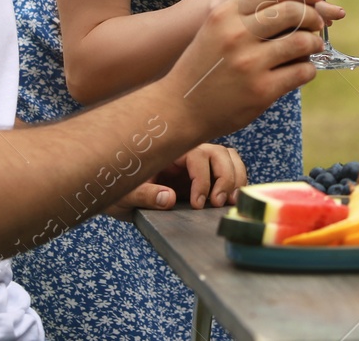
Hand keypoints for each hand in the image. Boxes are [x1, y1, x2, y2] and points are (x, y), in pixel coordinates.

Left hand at [102, 143, 246, 217]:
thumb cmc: (121, 193)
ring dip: (235, 178)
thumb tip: (168, 198)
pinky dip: (237, 182)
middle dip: (225, 177)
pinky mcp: (206, 176)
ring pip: (229, 159)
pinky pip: (230, 170)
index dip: (203, 179)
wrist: (121, 197)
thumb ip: (144, 196)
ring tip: (231, 203)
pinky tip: (232, 201)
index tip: (198, 204)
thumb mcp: (124, 196)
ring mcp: (199, 164)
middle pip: (220, 153)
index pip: (197, 156)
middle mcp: (188, 154)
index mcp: (170, 153)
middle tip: (218, 204)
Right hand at [167, 0, 324, 138]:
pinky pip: (301, 72)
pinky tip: (304, 69)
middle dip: (312, 15)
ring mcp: (250, 64)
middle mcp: (237, 35)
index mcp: (225, 14)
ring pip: (302, 41)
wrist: (179, 109)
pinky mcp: (262, 91)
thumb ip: (243, 13)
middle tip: (317, 21)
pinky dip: (309, 69)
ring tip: (314, 45)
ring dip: (314, 42)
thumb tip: (289, 0)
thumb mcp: (214, 29)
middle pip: (292, 11)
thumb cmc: (202, 66)